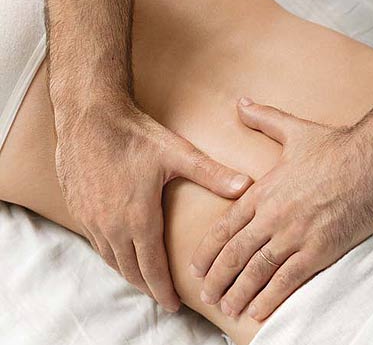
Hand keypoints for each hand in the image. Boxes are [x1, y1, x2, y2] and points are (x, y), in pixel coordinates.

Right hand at [55, 100, 251, 312]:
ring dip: (128, 272)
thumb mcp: (177, 153)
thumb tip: (245, 186)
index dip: (164, 290)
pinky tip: (116, 249)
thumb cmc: (134, 135)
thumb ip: (211, 174)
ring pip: (111, 259)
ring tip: (141, 278)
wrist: (90, 116)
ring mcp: (91, 218)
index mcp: (139, 218)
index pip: (153, 268)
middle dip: (147, 287)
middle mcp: (112, 226)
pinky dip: (110, 253)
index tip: (172, 305)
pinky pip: (95, 242)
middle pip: (131, 270)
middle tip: (160, 295)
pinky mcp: (77, 208)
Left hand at [190, 97, 372, 320]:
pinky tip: (258, 311)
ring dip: (238, 293)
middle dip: (217, 278)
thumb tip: (241, 102)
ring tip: (226, 308)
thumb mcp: (292, 130)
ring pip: (256, 271)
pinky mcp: (319, 250)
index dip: (207, 251)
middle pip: (234, 254)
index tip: (197, 267)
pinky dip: (270, 298)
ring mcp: (294, 235)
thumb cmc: (333, 147)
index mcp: (262, 193)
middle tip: (206, 296)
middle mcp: (272, 217)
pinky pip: (288, 281)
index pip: (224, 228)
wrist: (372, 160)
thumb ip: (262, 119)